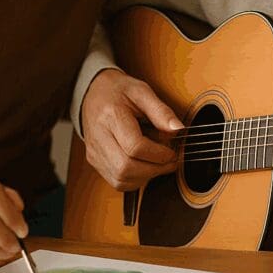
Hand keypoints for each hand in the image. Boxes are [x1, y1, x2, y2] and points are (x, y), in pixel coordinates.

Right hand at [80, 68, 182, 190]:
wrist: (93, 93)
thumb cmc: (119, 91)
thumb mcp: (143, 91)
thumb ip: (161, 111)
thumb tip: (178, 130)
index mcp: (111, 116)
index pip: (135, 147)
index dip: (158, 154)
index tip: (172, 151)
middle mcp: (99, 137)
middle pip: (126, 167)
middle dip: (154, 169)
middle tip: (170, 161)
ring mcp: (95, 152)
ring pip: (121, 179)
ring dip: (145, 177)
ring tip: (158, 163)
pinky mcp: (95, 161)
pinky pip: (116, 181)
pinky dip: (135, 179)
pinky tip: (145, 166)